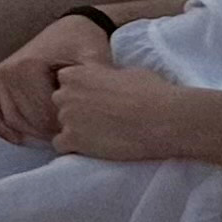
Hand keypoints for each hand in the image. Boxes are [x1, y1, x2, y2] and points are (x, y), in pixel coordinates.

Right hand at [0, 14, 114, 143]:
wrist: (73, 28)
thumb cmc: (84, 45)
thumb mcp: (93, 63)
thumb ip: (89, 89)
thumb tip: (88, 116)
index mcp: (28, 66)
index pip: (42, 115)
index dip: (63, 128)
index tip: (80, 129)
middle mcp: (8, 71)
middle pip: (26, 119)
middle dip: (48, 132)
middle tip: (69, 134)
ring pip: (11, 119)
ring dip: (31, 132)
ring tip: (54, 133)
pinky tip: (18, 138)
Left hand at [46, 62, 206, 163]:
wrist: (162, 118)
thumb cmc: (151, 92)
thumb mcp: (125, 72)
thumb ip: (105, 77)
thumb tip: (106, 80)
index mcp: (76, 73)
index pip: (64, 82)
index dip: (79, 92)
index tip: (94, 99)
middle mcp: (65, 93)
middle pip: (60, 103)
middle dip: (75, 110)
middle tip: (98, 119)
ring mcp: (66, 117)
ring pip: (60, 125)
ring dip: (75, 130)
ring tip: (100, 135)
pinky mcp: (72, 140)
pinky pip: (61, 146)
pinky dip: (73, 148)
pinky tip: (93, 148)